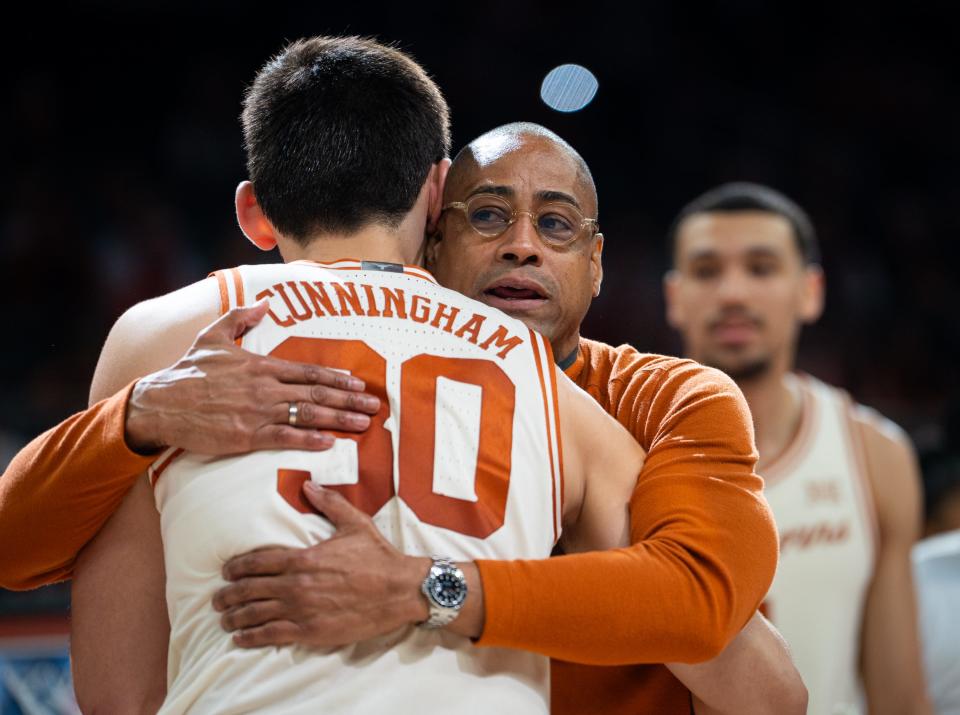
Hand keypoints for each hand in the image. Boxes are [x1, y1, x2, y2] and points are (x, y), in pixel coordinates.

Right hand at [124, 302, 380, 453]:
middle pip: (317, 393)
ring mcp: (257, 412)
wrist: (160, 403)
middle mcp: (264, 387)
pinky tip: (329, 444)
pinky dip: (309, 440)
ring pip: (308, 415)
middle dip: (349, 400)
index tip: (358, 383)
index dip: (337, 378)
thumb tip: (264, 303)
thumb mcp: (213, 336)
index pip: (308, 371)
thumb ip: (241, 317)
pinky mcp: (247, 435)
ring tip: (363, 425)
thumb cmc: (187, 371)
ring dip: (339, 420)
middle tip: (374, 406)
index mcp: (260, 365)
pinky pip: (285, 438)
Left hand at [213, 483, 430, 647]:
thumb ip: (328, 503)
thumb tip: (308, 484)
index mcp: (303, 558)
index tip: (226, 572)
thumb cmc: (378, 556)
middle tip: (217, 600)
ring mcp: (302, 610)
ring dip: (235, 618)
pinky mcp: (311, 631)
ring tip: (225, 620)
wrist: (400, 590)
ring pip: (255, 614)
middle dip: (228, 595)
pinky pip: (271, 635)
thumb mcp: (355, 523)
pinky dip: (251, 637)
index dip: (236, 568)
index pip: (257, 562)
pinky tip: (241, 639)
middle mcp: (296, 585)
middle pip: (249, 590)